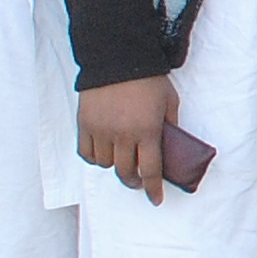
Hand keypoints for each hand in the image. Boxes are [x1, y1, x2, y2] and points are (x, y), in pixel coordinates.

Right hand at [76, 74, 181, 200]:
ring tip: (122, 160)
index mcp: (148, 131)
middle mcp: (123, 135)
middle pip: (125, 172)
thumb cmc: (149, 79)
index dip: (153, 189)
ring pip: (105, 164)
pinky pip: (86, 152)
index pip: (151, 170)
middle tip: (139, 180)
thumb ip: (171, 125)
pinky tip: (103, 154)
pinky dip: (95, 158)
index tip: (156, 199)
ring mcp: (101, 130)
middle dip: (134, 181)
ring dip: (115, 166)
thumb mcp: (170, 101)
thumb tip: (170, 144)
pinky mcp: (84, 124)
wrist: (118, 58)